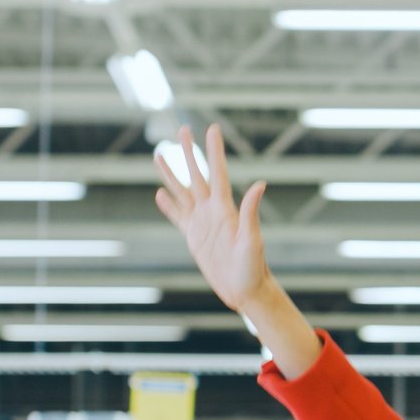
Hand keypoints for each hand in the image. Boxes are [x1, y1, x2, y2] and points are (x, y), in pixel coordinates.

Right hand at [153, 124, 271, 313]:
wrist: (245, 290)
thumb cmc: (253, 267)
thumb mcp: (252, 240)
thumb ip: (251, 212)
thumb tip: (260, 184)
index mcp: (226, 209)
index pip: (217, 172)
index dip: (214, 151)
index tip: (211, 129)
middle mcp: (212, 211)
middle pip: (197, 175)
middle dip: (189, 152)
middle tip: (182, 129)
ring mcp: (202, 223)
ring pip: (182, 191)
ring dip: (171, 174)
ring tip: (159, 154)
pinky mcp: (194, 237)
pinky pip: (178, 216)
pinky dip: (168, 204)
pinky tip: (160, 193)